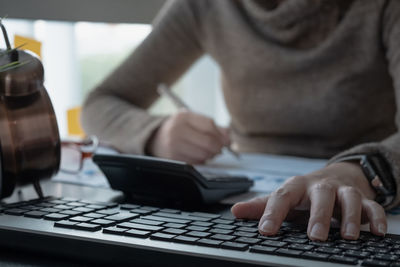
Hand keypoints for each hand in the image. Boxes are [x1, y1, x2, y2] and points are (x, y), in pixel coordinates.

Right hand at [147, 110, 229, 163]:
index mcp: (183, 117)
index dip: (222, 135)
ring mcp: (173, 145)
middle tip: (219, 149)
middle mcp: (177, 130)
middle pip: (208, 142)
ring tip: (207, 152)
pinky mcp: (173, 158)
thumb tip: (228, 137)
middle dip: (218, 148)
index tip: (227, 141)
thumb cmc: (180, 128)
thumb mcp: (193, 121)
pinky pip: (195, 163)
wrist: (156, 138)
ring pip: (203, 155)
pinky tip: (198, 156)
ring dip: (210, 155)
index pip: (210, 125)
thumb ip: (212, 126)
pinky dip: (201, 161)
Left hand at [231, 162, 386, 240]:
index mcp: (296, 187)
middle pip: (320, 195)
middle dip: (319, 215)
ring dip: (350, 217)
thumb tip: (235, 211)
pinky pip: (372, 206)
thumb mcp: (283, 197)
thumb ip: (261, 206)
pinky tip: (376, 232)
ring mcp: (342, 191)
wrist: (335, 176)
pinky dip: (376, 217)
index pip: (282, 196)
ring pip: (349, 199)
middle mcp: (319, 187)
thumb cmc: (305, 192)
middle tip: (316, 236)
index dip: (272, 213)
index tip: (266, 231)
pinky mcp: (362, 199)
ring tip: (347, 236)